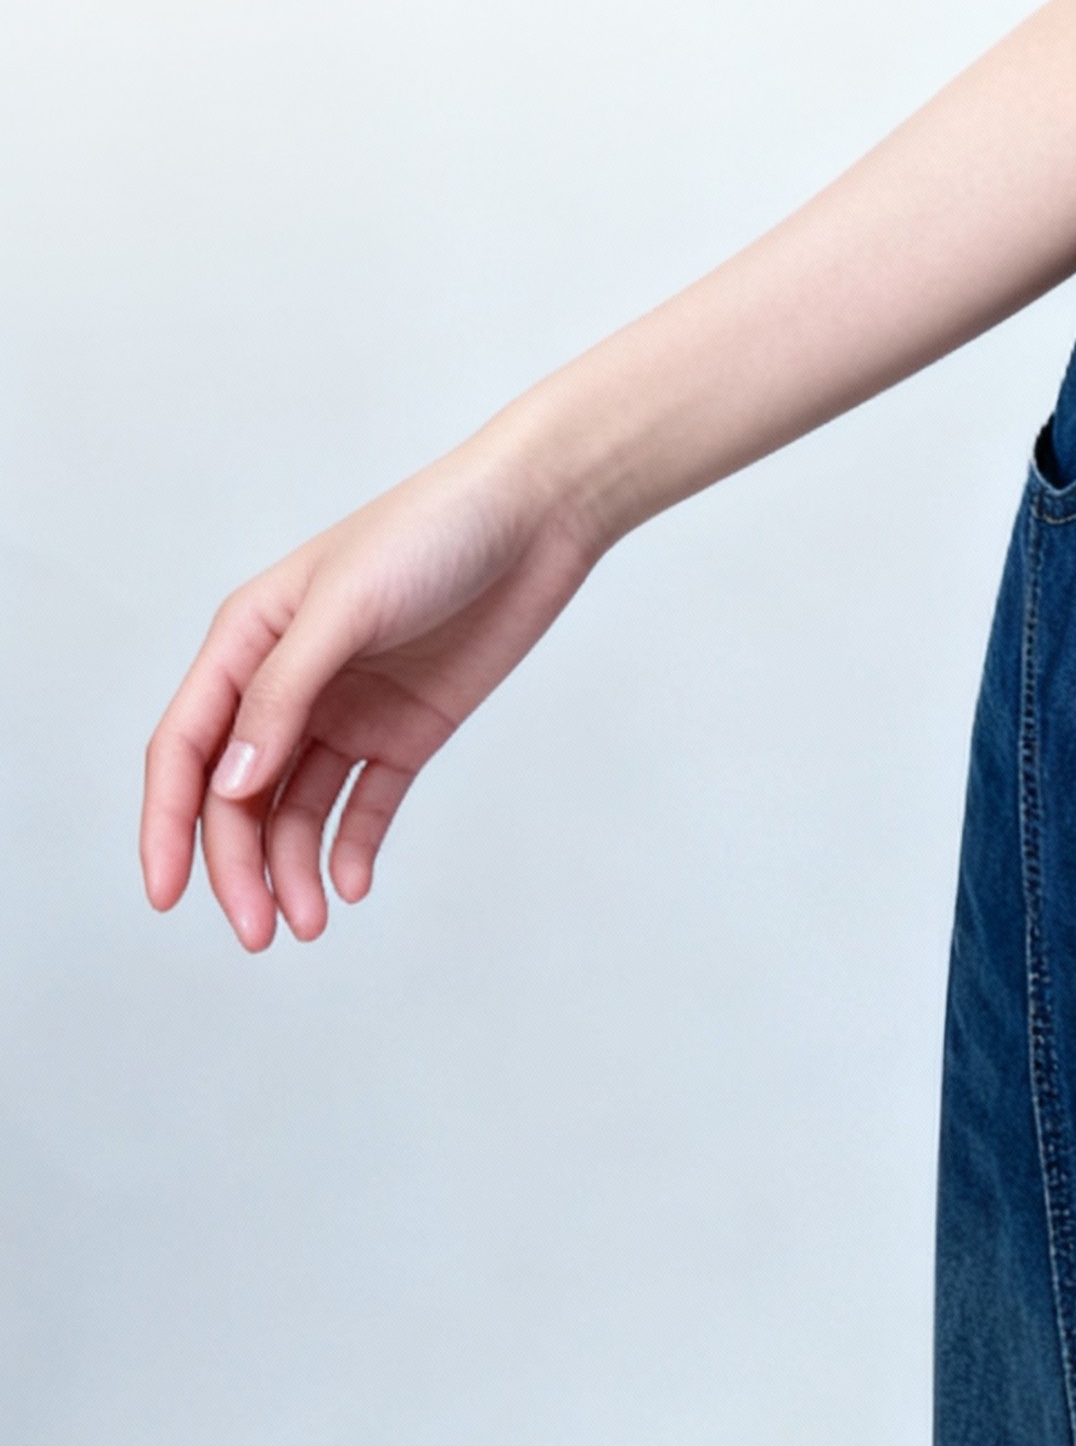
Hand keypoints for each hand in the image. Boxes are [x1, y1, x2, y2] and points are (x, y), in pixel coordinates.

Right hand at [140, 428, 602, 951]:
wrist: (540, 512)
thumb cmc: (434, 531)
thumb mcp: (347, 605)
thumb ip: (284, 693)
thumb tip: (229, 784)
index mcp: (248, 640)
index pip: (186, 747)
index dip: (166, 824)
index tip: (166, 896)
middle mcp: (287, 682)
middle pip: (238, 795)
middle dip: (237, 866)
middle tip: (259, 932)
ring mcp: (347, 709)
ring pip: (296, 809)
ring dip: (292, 868)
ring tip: (311, 922)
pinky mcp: (406, 729)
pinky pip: (365, 803)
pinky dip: (352, 847)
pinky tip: (352, 884)